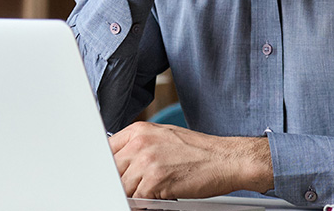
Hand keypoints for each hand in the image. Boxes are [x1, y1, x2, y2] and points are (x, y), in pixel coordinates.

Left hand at [109, 121, 272, 199]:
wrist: (226, 159)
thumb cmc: (199, 151)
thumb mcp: (164, 137)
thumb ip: (140, 146)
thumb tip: (122, 161)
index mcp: (139, 130)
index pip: (107, 150)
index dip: (109, 167)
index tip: (112, 176)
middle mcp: (140, 143)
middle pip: (112, 170)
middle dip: (120, 182)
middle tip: (136, 188)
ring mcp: (146, 162)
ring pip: (122, 187)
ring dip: (134, 194)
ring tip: (152, 193)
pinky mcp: (154, 181)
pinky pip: (137, 199)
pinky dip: (144, 203)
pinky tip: (157, 199)